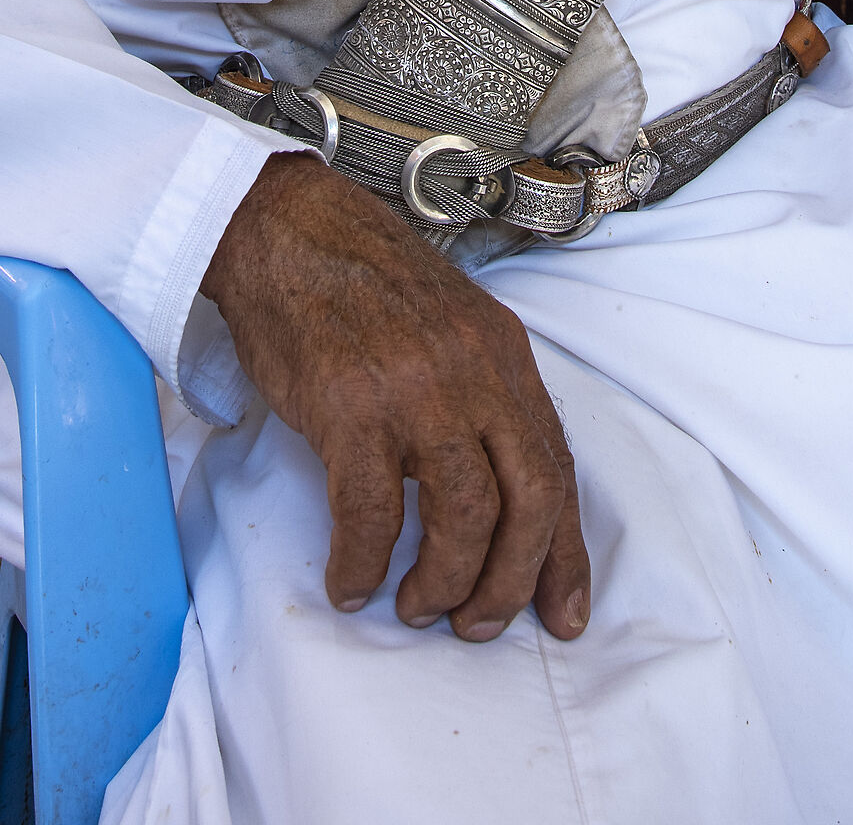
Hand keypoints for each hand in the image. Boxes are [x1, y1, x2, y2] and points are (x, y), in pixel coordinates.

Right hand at [201, 152, 589, 642]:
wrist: (287, 229)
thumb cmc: (362, 282)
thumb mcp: (453, 325)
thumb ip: (483, 394)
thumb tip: (505, 490)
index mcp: (504, 353)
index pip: (557, 465)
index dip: (564, 551)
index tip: (562, 611)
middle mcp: (473, 372)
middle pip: (528, 500)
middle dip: (512, 581)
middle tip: (477, 622)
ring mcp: (414, 390)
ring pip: (465, 516)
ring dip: (444, 582)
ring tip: (417, 605)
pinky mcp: (349, 408)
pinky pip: (371, 513)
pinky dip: (363, 563)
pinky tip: (351, 581)